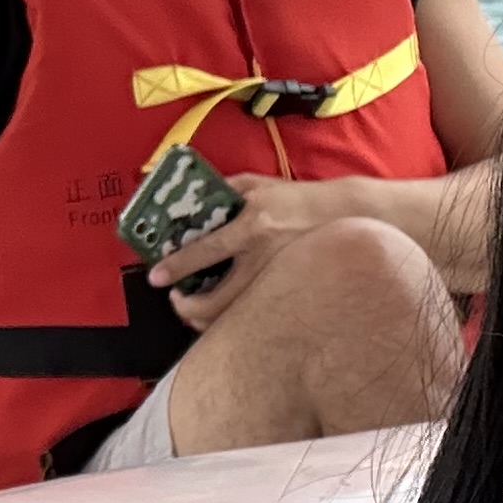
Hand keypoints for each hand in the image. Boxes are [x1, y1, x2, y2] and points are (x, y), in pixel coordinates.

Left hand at [150, 175, 364, 328]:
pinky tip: (222, 309)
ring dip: (206, 317)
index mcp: (253, 225)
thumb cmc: (297, 199)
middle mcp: (264, 258)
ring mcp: (276, 280)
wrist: (346, 216)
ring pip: (234, 317)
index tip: (157, 278)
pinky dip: (231, 317)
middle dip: (187, 307)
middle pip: (217, 301)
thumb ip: (224, 190)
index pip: (207, 251)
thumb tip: (190, 199)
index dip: (177, 266)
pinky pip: (252, 314)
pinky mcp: (287, 293)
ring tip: (193, 305)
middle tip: (175, 298)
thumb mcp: (258, 185)